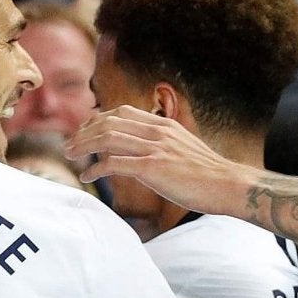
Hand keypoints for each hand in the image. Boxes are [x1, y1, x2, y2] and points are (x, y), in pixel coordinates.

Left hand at [68, 106, 251, 213]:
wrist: (227, 184)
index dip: (98, 120)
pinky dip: (96, 169)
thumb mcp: (184, 147)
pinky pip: (115, 164)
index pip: (122, 113)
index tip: (85, 131)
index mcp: (163, 124)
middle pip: (109, 123)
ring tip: (70, 156)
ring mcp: (154, 148)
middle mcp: (156, 131)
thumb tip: (145, 151)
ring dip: (84, 147)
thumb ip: (163, 144)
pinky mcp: (152, 167)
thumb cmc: (208, 173)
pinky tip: (87, 176)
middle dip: (84, 133)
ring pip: (107, 139)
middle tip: (70, 145)